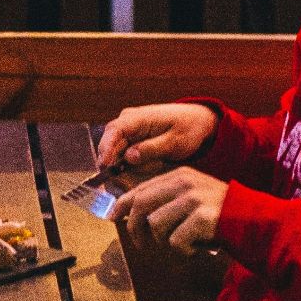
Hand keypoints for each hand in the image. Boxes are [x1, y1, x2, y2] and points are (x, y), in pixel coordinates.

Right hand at [96, 103, 216, 169]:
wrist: (196, 121)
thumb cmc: (187, 128)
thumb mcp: (175, 141)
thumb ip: (152, 149)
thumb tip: (129, 157)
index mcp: (137, 118)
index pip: (114, 130)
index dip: (106, 148)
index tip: (104, 166)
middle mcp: (127, 122)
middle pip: (109, 144)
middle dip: (111, 163)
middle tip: (117, 183)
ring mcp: (128, 132)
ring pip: (115, 152)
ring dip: (120, 167)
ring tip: (133, 179)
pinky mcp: (131, 141)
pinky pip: (122, 155)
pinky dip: (126, 166)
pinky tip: (137, 174)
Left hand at [109, 166, 227, 256]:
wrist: (254, 221)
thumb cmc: (220, 214)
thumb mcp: (192, 196)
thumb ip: (166, 198)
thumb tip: (130, 211)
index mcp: (180, 175)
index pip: (141, 188)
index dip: (122, 204)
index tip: (111, 217)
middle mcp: (184, 183)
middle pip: (142, 205)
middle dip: (135, 228)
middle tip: (140, 245)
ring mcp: (193, 199)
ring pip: (157, 225)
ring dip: (167, 241)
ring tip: (185, 242)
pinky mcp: (201, 218)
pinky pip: (176, 241)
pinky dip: (185, 250)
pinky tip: (199, 246)